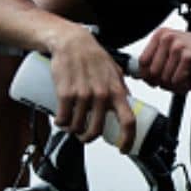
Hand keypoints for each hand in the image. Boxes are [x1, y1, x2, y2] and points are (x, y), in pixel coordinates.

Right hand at [50, 26, 135, 151]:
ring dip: (73, 130)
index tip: (123, 148)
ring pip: (78, 127)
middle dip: (89, 138)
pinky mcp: (65, 93)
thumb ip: (122, 88)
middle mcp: (102, 95)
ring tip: (72, 125)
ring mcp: (83, 95)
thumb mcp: (115, 71)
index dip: (128, 139)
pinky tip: (61, 120)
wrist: (73, 42)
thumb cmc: (94, 56)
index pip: (128, 121)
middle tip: (85, 135)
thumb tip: (129, 102)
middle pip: (97, 130)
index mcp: (117, 91)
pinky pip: (63, 119)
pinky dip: (61, 124)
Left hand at [138, 28, 190, 92]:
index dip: (147, 76)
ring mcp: (178, 47)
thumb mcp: (171, 46)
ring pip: (165, 78)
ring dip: (174, 86)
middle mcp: (168, 39)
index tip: (153, 81)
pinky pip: (177, 79)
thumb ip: (156, 58)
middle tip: (171, 83)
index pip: (142, 62)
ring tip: (182, 82)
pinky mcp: (189, 56)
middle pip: (153, 72)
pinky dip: (183, 85)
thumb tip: (143, 76)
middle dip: (162, 82)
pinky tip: (188, 82)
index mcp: (160, 35)